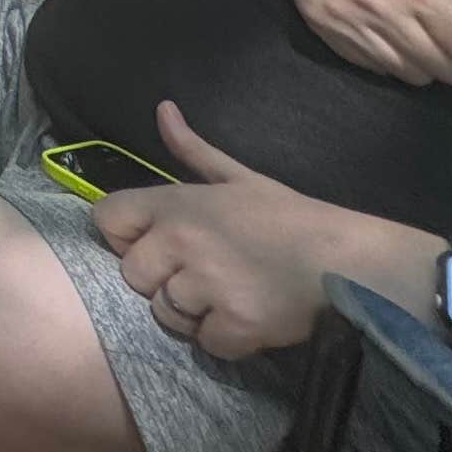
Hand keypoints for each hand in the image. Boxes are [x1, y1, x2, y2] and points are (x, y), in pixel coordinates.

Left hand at [93, 105, 432, 360]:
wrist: (345, 261)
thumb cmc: (288, 217)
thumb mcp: (237, 177)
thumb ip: (191, 149)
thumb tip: (162, 109)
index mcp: (176, 203)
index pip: (106, 218)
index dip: (126, 236)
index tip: (156, 244)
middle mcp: (181, 241)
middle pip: (133, 274)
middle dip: (163, 280)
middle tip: (205, 274)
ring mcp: (206, 285)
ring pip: (165, 314)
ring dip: (194, 313)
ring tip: (230, 294)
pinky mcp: (234, 325)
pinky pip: (205, 343)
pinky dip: (226, 338)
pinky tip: (248, 318)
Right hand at [283, 0, 451, 83]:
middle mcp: (385, 8)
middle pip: (451, 73)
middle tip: (437, 25)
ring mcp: (352, 24)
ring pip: (417, 79)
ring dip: (423, 61)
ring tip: (409, 28)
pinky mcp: (328, 37)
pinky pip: (381, 73)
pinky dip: (391, 60)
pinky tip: (380, 29)